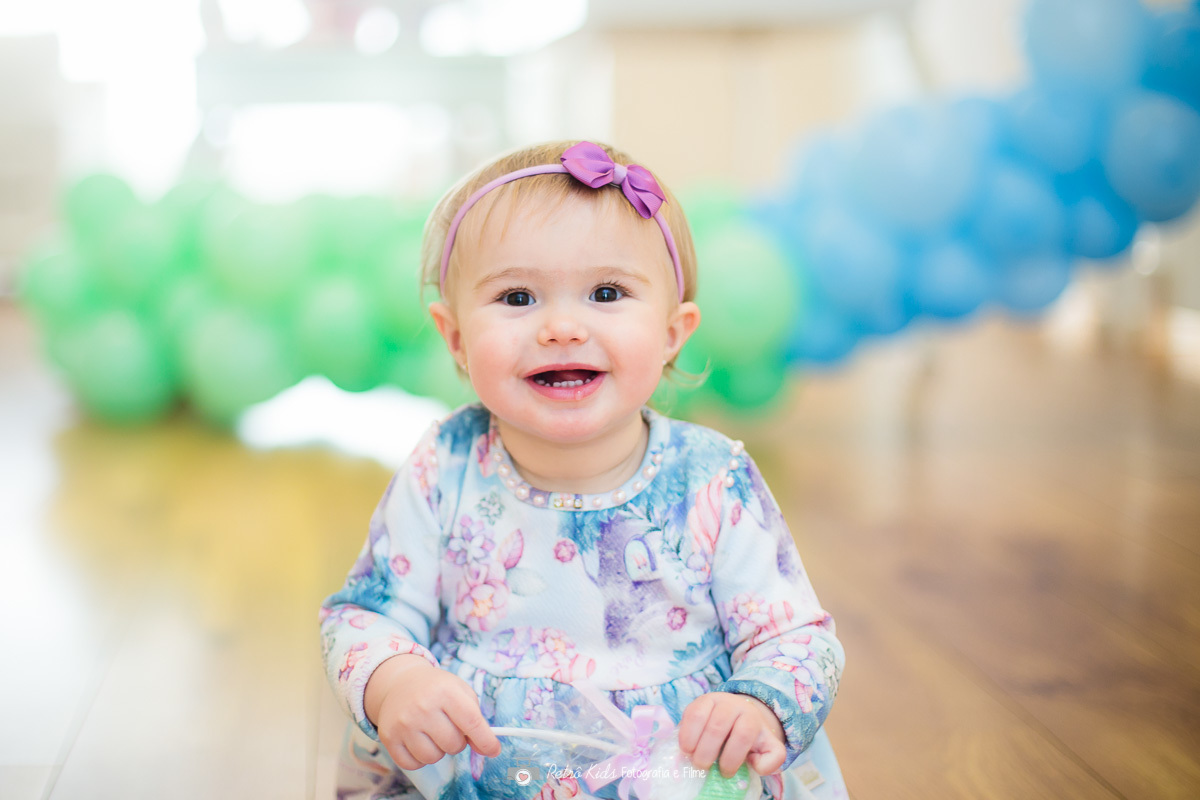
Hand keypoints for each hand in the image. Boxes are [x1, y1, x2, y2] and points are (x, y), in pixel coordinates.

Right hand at [364, 654, 501, 769]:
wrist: (400, 682)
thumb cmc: (437, 689)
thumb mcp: (460, 692)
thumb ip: (476, 719)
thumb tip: (486, 749)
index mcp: (445, 691)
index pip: (472, 722)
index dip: (486, 740)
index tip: (494, 750)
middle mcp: (423, 706)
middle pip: (454, 744)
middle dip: (457, 741)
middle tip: (449, 727)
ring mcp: (404, 723)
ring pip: (434, 757)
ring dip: (438, 750)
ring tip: (433, 733)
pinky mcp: (389, 737)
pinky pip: (413, 764)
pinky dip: (420, 758)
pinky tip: (418, 740)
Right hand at [678, 692, 786, 776]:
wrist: (741, 716)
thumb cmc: (752, 738)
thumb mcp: (768, 749)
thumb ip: (771, 760)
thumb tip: (757, 765)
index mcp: (752, 718)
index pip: (743, 734)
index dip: (733, 756)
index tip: (726, 772)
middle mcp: (734, 705)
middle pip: (718, 725)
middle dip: (708, 751)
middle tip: (704, 767)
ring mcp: (715, 700)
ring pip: (700, 716)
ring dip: (693, 741)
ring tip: (691, 757)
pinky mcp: (699, 701)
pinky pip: (689, 713)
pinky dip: (685, 733)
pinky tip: (686, 748)